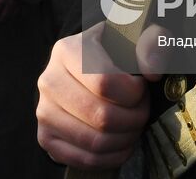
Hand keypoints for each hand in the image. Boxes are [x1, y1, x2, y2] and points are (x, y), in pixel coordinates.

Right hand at [36, 21, 162, 167]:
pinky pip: (85, 159)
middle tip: (142, 109)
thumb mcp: (135, 36)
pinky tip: (122, 142)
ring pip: (95, 141)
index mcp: (67, 50)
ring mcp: (44, 111)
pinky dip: (112, 157)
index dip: (133, 92)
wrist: (86, 70)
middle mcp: (49, 81)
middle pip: (101, 117)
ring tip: (133, 124)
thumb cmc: (114, 53)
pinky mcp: (46, 138)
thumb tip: (152, 70)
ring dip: (126, 138)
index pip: (105, 82)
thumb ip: (151, 43)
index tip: (142, 86)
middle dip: (133, 118)